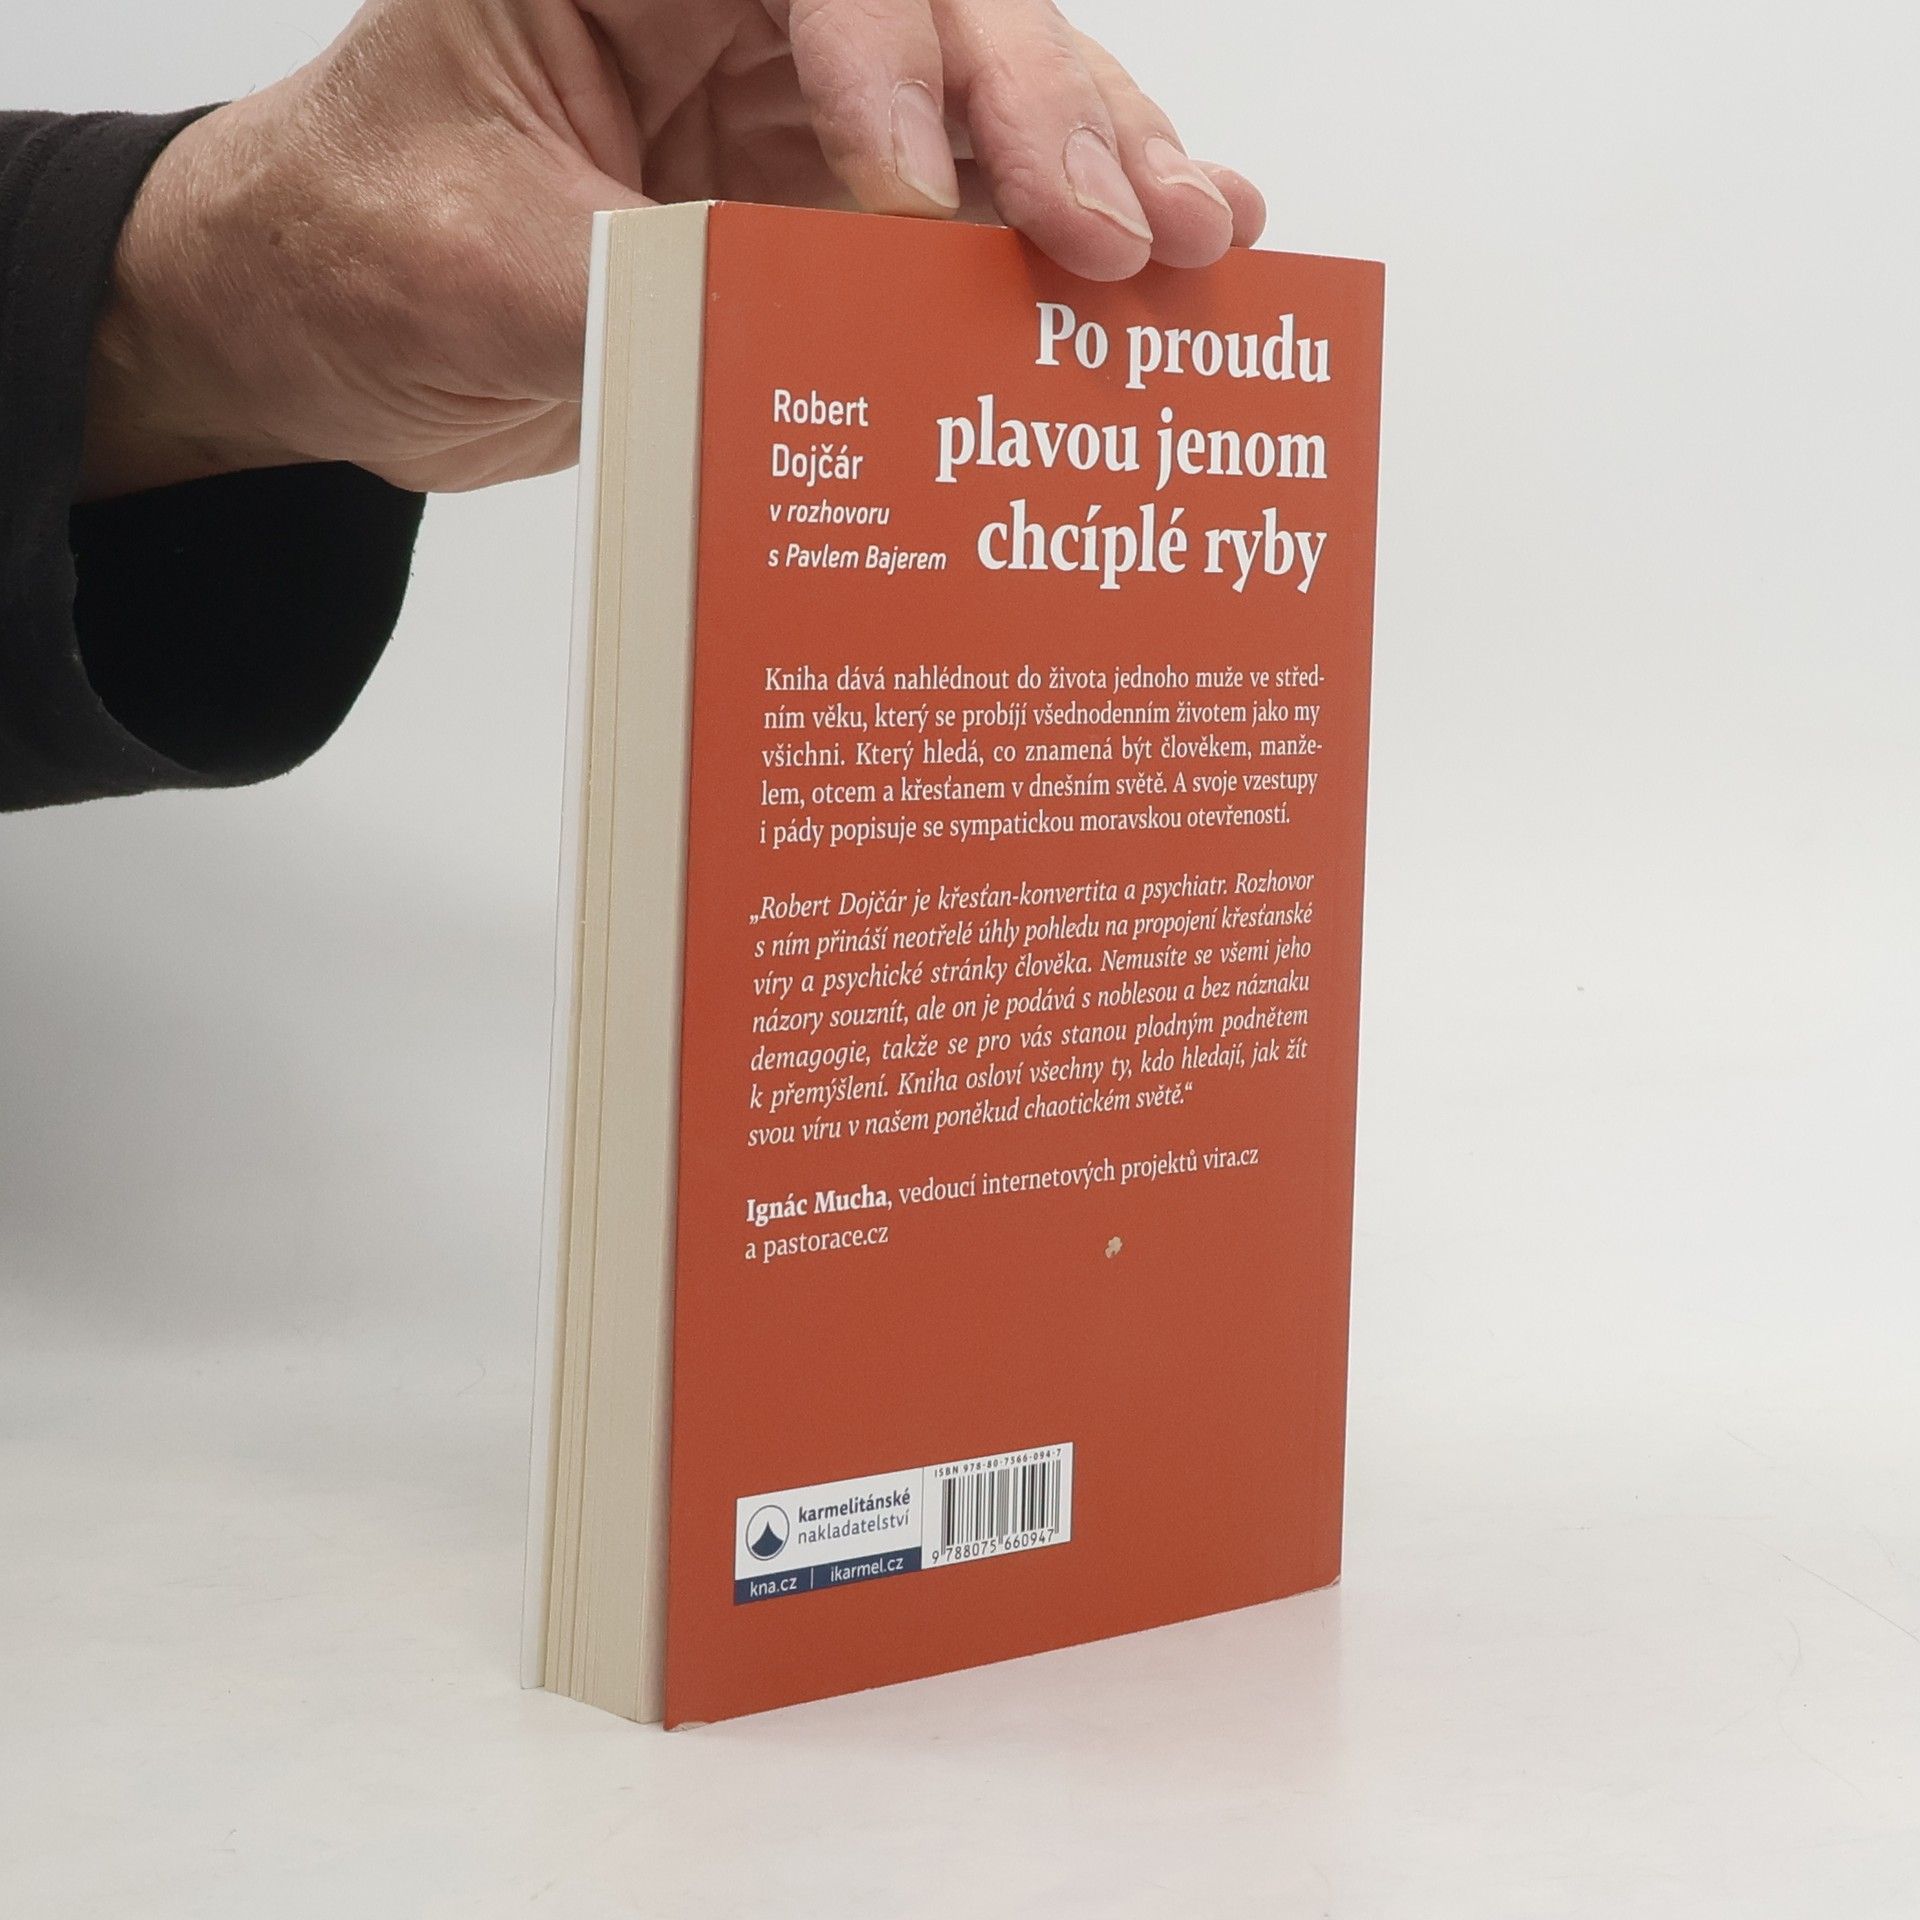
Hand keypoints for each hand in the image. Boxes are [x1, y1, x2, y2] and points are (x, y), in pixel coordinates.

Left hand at [82, 0, 1264, 498]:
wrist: (328, 326)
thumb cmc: (359, 248)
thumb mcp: (488, 270)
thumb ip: (664, 293)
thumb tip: (827, 342)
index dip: (901, 74)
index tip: (922, 208)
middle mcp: (740, 14)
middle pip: (946, 20)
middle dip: (1049, 119)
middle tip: (1130, 228)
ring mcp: (798, 108)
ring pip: (988, 106)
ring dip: (1100, 169)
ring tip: (1200, 237)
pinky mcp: (829, 207)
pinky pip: (968, 212)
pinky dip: (1057, 242)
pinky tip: (1164, 258)